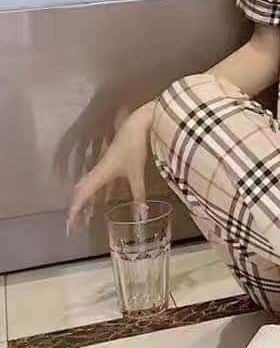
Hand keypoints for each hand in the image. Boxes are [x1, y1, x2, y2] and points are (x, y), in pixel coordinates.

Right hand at [66, 102, 153, 234]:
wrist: (138, 124)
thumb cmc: (134, 148)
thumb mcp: (137, 173)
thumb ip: (138, 194)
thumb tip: (141, 214)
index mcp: (99, 173)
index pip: (82, 195)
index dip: (75, 209)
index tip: (70, 224)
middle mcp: (98, 169)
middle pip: (82, 189)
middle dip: (79, 205)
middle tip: (78, 220)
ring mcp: (105, 164)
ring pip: (92, 184)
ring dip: (90, 198)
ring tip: (89, 213)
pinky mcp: (113, 160)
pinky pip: (102, 179)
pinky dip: (102, 190)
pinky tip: (108, 196)